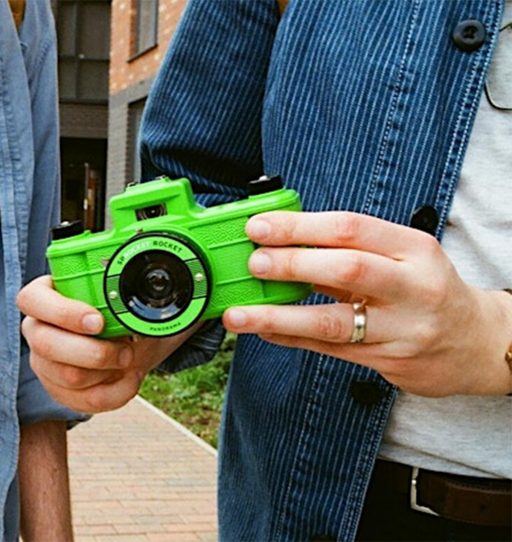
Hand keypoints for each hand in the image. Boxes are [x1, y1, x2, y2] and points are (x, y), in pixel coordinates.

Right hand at [17, 276, 194, 412]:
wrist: (131, 339)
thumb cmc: (118, 310)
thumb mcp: (120, 292)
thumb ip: (120, 287)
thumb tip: (140, 290)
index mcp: (41, 298)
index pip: (31, 300)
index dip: (62, 312)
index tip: (98, 321)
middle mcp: (36, 331)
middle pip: (46, 345)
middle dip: (93, 350)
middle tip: (125, 347)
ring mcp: (45, 364)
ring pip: (70, 376)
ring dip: (109, 369)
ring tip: (128, 357)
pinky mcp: (61, 392)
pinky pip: (87, 400)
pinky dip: (118, 391)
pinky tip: (130, 377)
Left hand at [223, 211, 511, 396]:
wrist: (476, 342)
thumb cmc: (425, 289)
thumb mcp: (402, 256)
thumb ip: (347, 248)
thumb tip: (281, 239)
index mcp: (413, 248)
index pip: (351, 228)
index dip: (300, 226)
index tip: (259, 227)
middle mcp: (412, 287)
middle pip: (347, 270)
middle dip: (293, 264)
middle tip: (253, 263)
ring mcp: (402, 329)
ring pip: (333, 322)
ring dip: (279, 317)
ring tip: (239, 314)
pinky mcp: (389, 361)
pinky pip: (330, 350)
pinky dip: (292, 339)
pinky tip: (263, 331)